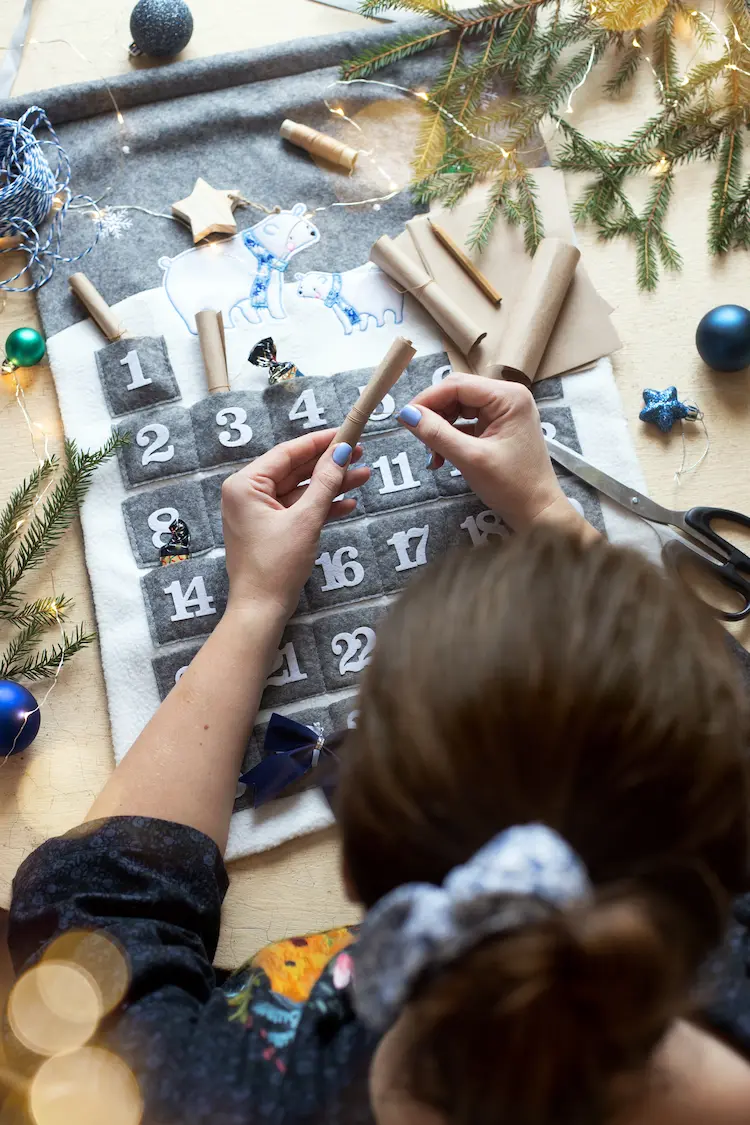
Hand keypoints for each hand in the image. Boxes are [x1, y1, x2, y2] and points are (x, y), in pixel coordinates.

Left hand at [221, 431, 369, 616]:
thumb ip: (325, 483)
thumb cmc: (275, 565)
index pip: (287, 453)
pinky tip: (348, 503)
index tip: (346, 433)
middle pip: (295, 470)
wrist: (261, 609)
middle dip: (329, 465)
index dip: (320, 443)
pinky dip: (320, 507)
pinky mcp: (269, 528)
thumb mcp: (306, 520)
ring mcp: (258, 512)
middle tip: (360, 454)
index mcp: (245, 484)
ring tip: (363, 477)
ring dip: (330, 486)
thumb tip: (341, 453)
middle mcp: (247, 493)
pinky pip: (297, 509)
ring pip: (300, 490)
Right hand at [397, 373, 587, 533]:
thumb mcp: (469, 459)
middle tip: (420, 440)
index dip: (428, 399)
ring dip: (441, 428)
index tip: (405, 419)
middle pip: (457, 394)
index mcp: (508, 397)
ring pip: (459, 408)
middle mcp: (508, 397)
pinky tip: (443, 457)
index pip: (457, 385)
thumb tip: (406, 414)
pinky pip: (467, 423)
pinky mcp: (499, 427)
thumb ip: (437, 434)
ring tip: (434, 456)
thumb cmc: (512, 486)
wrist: (538, 512)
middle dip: (435, 415)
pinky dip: (452, 437)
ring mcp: (505, 412)